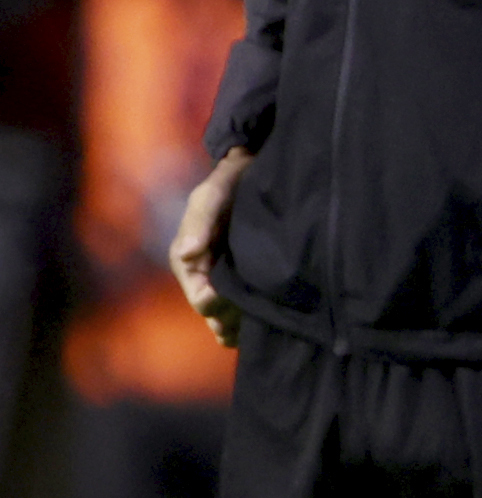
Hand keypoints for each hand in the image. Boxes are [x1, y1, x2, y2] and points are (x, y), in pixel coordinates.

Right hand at [168, 147, 253, 346]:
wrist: (255, 174)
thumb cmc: (227, 185)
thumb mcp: (210, 196)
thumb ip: (199, 222)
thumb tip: (187, 252)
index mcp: (191, 266)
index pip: (201, 298)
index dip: (213, 303)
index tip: (229, 296)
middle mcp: (208, 280)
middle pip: (217, 316)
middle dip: (232, 320)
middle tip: (256, 312)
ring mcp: (231, 282)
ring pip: (234, 320)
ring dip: (246, 324)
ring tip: (269, 318)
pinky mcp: (253, 281)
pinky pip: (252, 311)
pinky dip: (260, 318)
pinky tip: (278, 316)